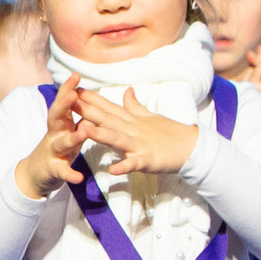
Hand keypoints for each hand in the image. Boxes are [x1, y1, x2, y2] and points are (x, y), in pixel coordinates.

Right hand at [14, 75, 90, 198]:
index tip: (76, 75)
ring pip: (62, 144)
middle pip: (56, 118)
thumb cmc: (56, 148)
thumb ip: (75, 115)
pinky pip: (62, 171)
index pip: (63, 104)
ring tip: (84, 130)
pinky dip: (70, 174)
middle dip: (64, 105)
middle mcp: (54, 135)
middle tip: (73, 94)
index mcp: (60, 124)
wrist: (34, 174)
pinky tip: (79, 177)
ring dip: (73, 137)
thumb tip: (89, 97)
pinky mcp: (54, 170)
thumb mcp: (65, 130)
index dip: (68, 89)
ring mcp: (53, 152)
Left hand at [74, 87, 200, 176]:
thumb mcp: (149, 117)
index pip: (108, 107)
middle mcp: (132, 129)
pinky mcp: (149, 159)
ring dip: (101, 134)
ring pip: (117, 138)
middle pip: (107, 119)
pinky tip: (113, 169)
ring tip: (84, 130)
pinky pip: (135, 163)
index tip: (71, 89)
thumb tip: (127, 90)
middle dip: (87, 111)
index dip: (90, 99)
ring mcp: (140, 144)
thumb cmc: (169, 133)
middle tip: (68, 101)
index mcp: (131, 120)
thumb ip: (135, 106)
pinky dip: (125, 166)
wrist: (192, 146)